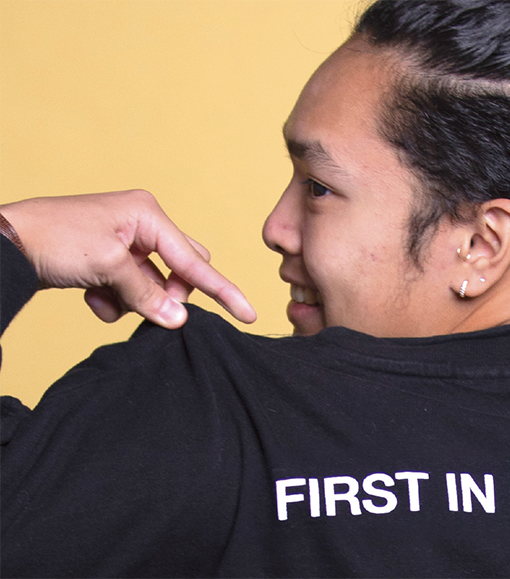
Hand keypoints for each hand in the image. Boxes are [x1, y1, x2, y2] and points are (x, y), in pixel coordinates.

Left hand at [0, 190, 256, 328]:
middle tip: (151, 309)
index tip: (248, 313)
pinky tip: (90, 297)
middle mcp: (140, 224)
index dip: (222, 290)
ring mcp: (122, 242)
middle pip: (179, 270)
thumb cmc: (54, 240)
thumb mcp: (108, 269)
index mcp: (148, 214)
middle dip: (167, 294)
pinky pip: (129, 287)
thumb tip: (177, 320)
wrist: (3, 242)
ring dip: (134, 300)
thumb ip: (148, 295)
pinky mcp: (106, 258)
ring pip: (152, 284)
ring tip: (103, 299)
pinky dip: (114, 299)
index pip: (194, 260)